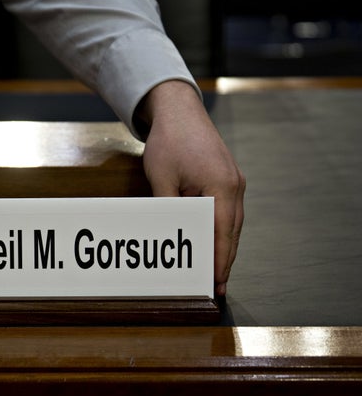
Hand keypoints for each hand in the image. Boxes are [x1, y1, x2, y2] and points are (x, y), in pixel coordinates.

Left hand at [137, 80, 244, 296]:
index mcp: (222, 187)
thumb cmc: (169, 141)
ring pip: (231, 222)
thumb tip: (169, 238)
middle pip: (232, 232)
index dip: (220, 261)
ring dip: (223, 244)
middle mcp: (234, 186)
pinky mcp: (227, 177)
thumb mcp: (162, 179)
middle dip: (224, 259)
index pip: (223, 234)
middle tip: (214, 285)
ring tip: (212, 269)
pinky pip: (227, 210)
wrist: (178, 110)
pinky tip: (210, 239)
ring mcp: (234, 181)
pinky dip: (220, 228)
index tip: (217, 283)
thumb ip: (168, 210)